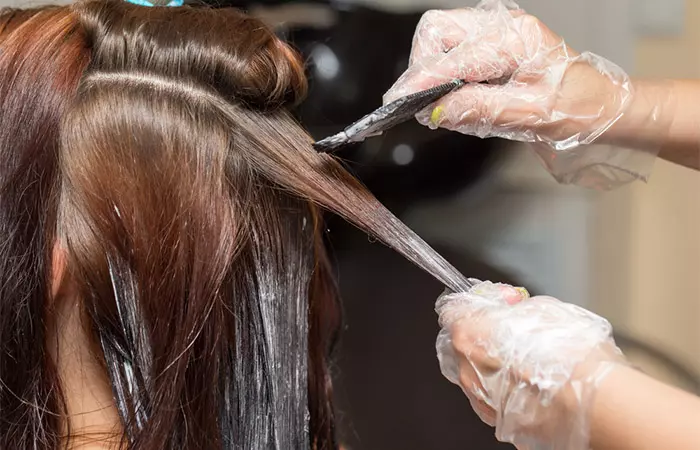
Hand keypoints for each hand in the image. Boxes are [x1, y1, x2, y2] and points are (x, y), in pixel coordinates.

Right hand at [385, 0, 631, 147]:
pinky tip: (455, 97)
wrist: (597, 106)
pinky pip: (451, 49)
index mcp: (515, 39)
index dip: (422, 81)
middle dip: (422, 65)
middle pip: (437, 30)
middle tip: (421, 103)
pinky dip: (443, 73)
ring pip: (439, 36)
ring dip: (431, 69)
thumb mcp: (532, 116)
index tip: (398, 102)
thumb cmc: (576, 108)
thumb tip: (436, 111)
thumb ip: (482, 110)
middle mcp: (502, 26)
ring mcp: (495, 32)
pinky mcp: (489, 44)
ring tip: (440, 104)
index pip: (453, 57)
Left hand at [436, 281, 625, 449]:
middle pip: (463, 345)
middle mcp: (467, 370)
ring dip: (496, 366)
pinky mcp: (500, 423)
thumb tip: (511, 306)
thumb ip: (516, 307)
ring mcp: (481, 400)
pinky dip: (508, 392)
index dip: (475, 305)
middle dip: (484, 336)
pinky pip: (495, 401)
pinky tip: (534, 387)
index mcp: (470, 335)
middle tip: (514, 332)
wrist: (596, 405)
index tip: (493, 305)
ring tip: (531, 363)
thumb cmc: (572, 357)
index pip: (453, 311)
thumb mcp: (544, 309)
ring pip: (477, 376)